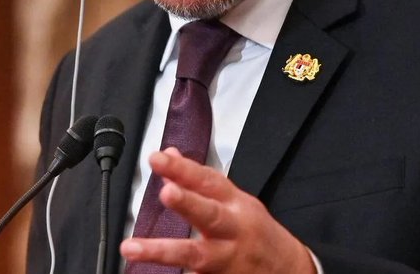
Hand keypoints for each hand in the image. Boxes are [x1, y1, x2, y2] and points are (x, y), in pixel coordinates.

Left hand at [120, 148, 315, 272]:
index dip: (182, 168)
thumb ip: (198, 181)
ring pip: (196, 255)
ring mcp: (228, 260)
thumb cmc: (255, 230)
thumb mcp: (232, 200)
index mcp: (234, 204)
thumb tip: (168, 156)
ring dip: (162, 252)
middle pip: (209, 215)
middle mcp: (232, 230)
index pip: (207, 181)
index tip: (157, 158)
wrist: (289, 270)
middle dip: (187, 203)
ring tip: (131, 247)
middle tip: (165, 192)